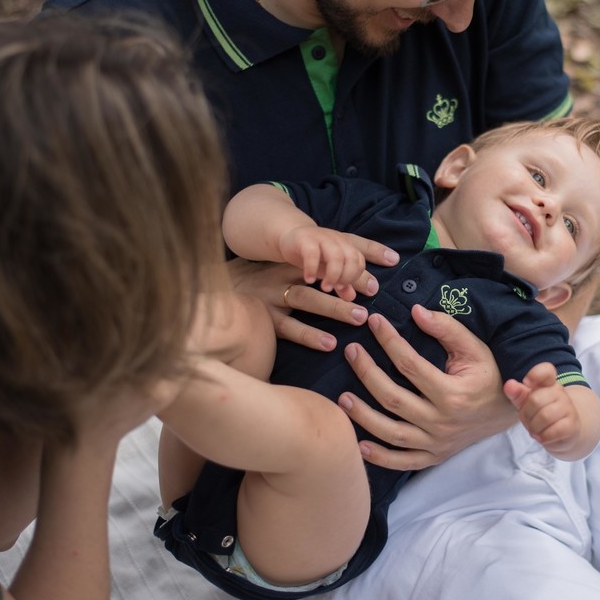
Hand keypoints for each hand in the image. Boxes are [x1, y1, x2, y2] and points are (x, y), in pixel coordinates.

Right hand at [226, 245, 393, 350]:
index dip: (355, 259)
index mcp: (292, 262)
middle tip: (374, 293)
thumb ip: (311, 272)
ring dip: (334, 307)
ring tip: (359, 316)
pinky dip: (309, 335)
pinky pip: (288, 327)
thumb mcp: (282, 270)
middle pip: (320, 274)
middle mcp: (282, 275)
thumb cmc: (258, 284)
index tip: (385, 266)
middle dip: (348, 282)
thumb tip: (352, 284)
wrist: (214, 294)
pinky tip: (329, 343)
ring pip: (306, 298)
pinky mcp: (262, 318)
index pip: (328, 256)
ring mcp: (271, 297)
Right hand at [277, 225, 370, 299]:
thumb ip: (342, 283)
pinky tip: (309, 280)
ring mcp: (322, 238)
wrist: (290, 237)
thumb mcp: (329, 270)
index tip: (344, 288)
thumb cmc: (315, 256)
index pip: (360, 261)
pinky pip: (312, 253)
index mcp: (347, 246)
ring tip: (325, 288)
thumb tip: (351, 297)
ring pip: (336, 256)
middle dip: (347, 277)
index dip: (355, 277)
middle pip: (352, 257)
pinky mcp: (305, 239)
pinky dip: (312, 268)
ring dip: (333, 275)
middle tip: (337, 289)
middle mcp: (338, 240)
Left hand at [337, 306, 514, 469]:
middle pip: (393, 398)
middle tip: (351, 352)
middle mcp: (442, 422)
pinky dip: (381, 457)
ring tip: (342, 399)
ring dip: (363, 417)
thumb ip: (447, 328)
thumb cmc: (490, 374)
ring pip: (392, 433)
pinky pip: (403, 462)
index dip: (389, 340)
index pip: (409, 364)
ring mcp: (437, 443)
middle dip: (367, 373)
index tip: (373, 322)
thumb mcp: (475, 348)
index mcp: (453, 393)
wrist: (509, 411)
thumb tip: (416, 312)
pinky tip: (360, 444)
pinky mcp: (435, 456)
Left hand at [503, 363, 581, 454]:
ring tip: (535, 431)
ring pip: (545, 416)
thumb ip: (518, 394)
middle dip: (526, 415)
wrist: (566, 431)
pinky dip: (544, 437)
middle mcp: (559, 393)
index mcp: (548, 384)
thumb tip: (509, 385)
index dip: (535, 374)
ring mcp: (568, 408)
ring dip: (534, 428)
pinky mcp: (572, 424)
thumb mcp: (527, 403)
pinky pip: (554, 430)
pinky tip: (542, 437)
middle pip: (535, 400)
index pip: (546, 370)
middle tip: (528, 421)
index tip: (527, 383)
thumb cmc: (542, 414)